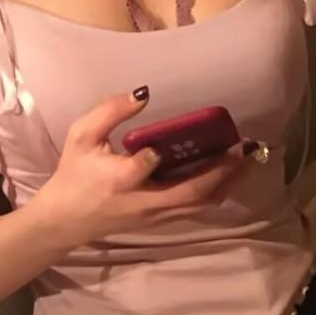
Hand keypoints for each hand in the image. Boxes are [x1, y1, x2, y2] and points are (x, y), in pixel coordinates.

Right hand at [38, 90, 258, 245]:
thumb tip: (143, 93)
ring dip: (229, 182)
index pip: (143, 167)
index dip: (153, 156)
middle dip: (223, 171)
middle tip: (246, 147)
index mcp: (119, 180)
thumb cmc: (74, 174)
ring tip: (250, 159)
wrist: (65, 221)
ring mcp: (156, 215)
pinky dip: (218, 190)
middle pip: (192, 192)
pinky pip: (197, 208)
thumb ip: (108, 112)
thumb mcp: (80, 137)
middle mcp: (145, 202)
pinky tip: (232, 173)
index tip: (162, 143)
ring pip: (201, 204)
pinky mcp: (162, 220)